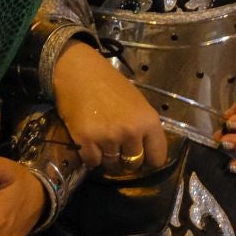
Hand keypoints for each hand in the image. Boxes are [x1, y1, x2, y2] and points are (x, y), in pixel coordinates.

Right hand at [53, 39, 168, 172]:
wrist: (78, 70)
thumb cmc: (109, 83)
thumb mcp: (137, 103)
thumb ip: (144, 127)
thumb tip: (145, 152)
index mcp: (149, 121)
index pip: (157, 158)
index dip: (149, 160)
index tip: (141, 156)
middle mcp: (131, 131)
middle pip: (133, 164)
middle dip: (126, 159)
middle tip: (117, 147)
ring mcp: (108, 137)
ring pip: (112, 165)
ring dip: (107, 158)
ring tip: (101, 141)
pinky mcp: (86, 140)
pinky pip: (92, 162)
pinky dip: (90, 156)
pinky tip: (89, 142)